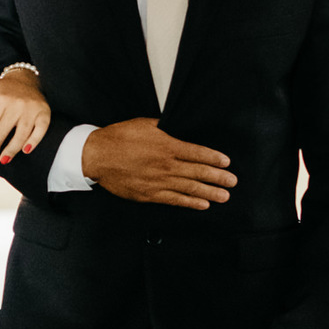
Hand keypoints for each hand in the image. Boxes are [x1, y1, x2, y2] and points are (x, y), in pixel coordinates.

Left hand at [0, 68, 50, 163]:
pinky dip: (32, 143)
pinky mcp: (44, 114)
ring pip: (20, 137)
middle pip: (1, 133)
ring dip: (10, 151)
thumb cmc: (3, 92)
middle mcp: (16, 103)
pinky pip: (39, 133)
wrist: (24, 80)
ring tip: (4, 159)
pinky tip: (25, 150)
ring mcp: (31, 109)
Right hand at [82, 119, 235, 209]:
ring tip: (224, 196)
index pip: (198, 153)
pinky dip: (189, 202)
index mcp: (167, 146)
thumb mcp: (144, 124)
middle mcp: (166, 165)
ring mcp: (158, 182)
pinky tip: (202, 204)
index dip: (214, 158)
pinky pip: (174, 200)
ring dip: (209, 192)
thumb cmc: (118, 138)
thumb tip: (177, 127)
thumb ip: (164, 128)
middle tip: (232, 182)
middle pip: (198, 172)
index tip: (226, 163)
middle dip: (218, 178)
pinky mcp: (149, 194)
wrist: (96, 156)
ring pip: (190, 188)